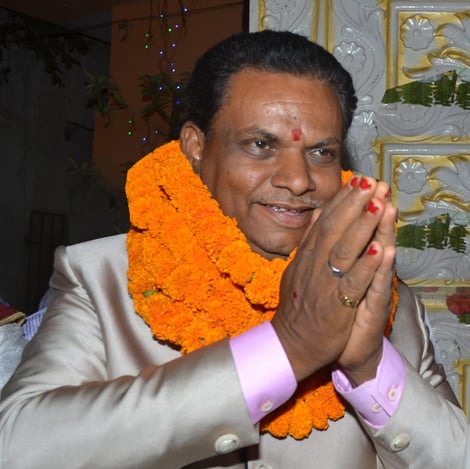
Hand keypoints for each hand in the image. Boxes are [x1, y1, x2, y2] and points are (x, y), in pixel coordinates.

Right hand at [272, 177, 395, 382]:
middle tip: (371, 181)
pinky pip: (353, 283)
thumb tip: (316, 214)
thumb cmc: (299, 306)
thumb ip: (308, 241)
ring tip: (378, 204)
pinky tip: (381, 249)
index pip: (324, 221)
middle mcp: (313, 265)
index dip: (342, 200)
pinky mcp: (336, 306)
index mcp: (306, 255)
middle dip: (353, 204)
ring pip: (344, 250)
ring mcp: (324, 284)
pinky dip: (367, 266)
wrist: (291, 342)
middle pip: (334, 229)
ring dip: (362, 227)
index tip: (358, 180)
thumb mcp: (297, 268)